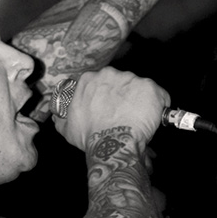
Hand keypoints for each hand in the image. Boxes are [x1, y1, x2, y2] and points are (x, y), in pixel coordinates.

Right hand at [52, 68, 169, 151]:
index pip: (100, 83)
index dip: (105, 95)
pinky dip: (158, 105)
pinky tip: (153, 117)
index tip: (108, 107)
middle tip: (123, 114)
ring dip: (139, 101)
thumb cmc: (89, 137)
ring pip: (138, 88)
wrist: (111, 144)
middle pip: (119, 82)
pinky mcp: (150, 87)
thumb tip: (58, 116)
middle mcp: (109, 74)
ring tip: (137, 119)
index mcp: (88, 79)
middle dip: (122, 96)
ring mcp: (131, 79)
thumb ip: (62, 117)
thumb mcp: (66, 127)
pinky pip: (158, 95)